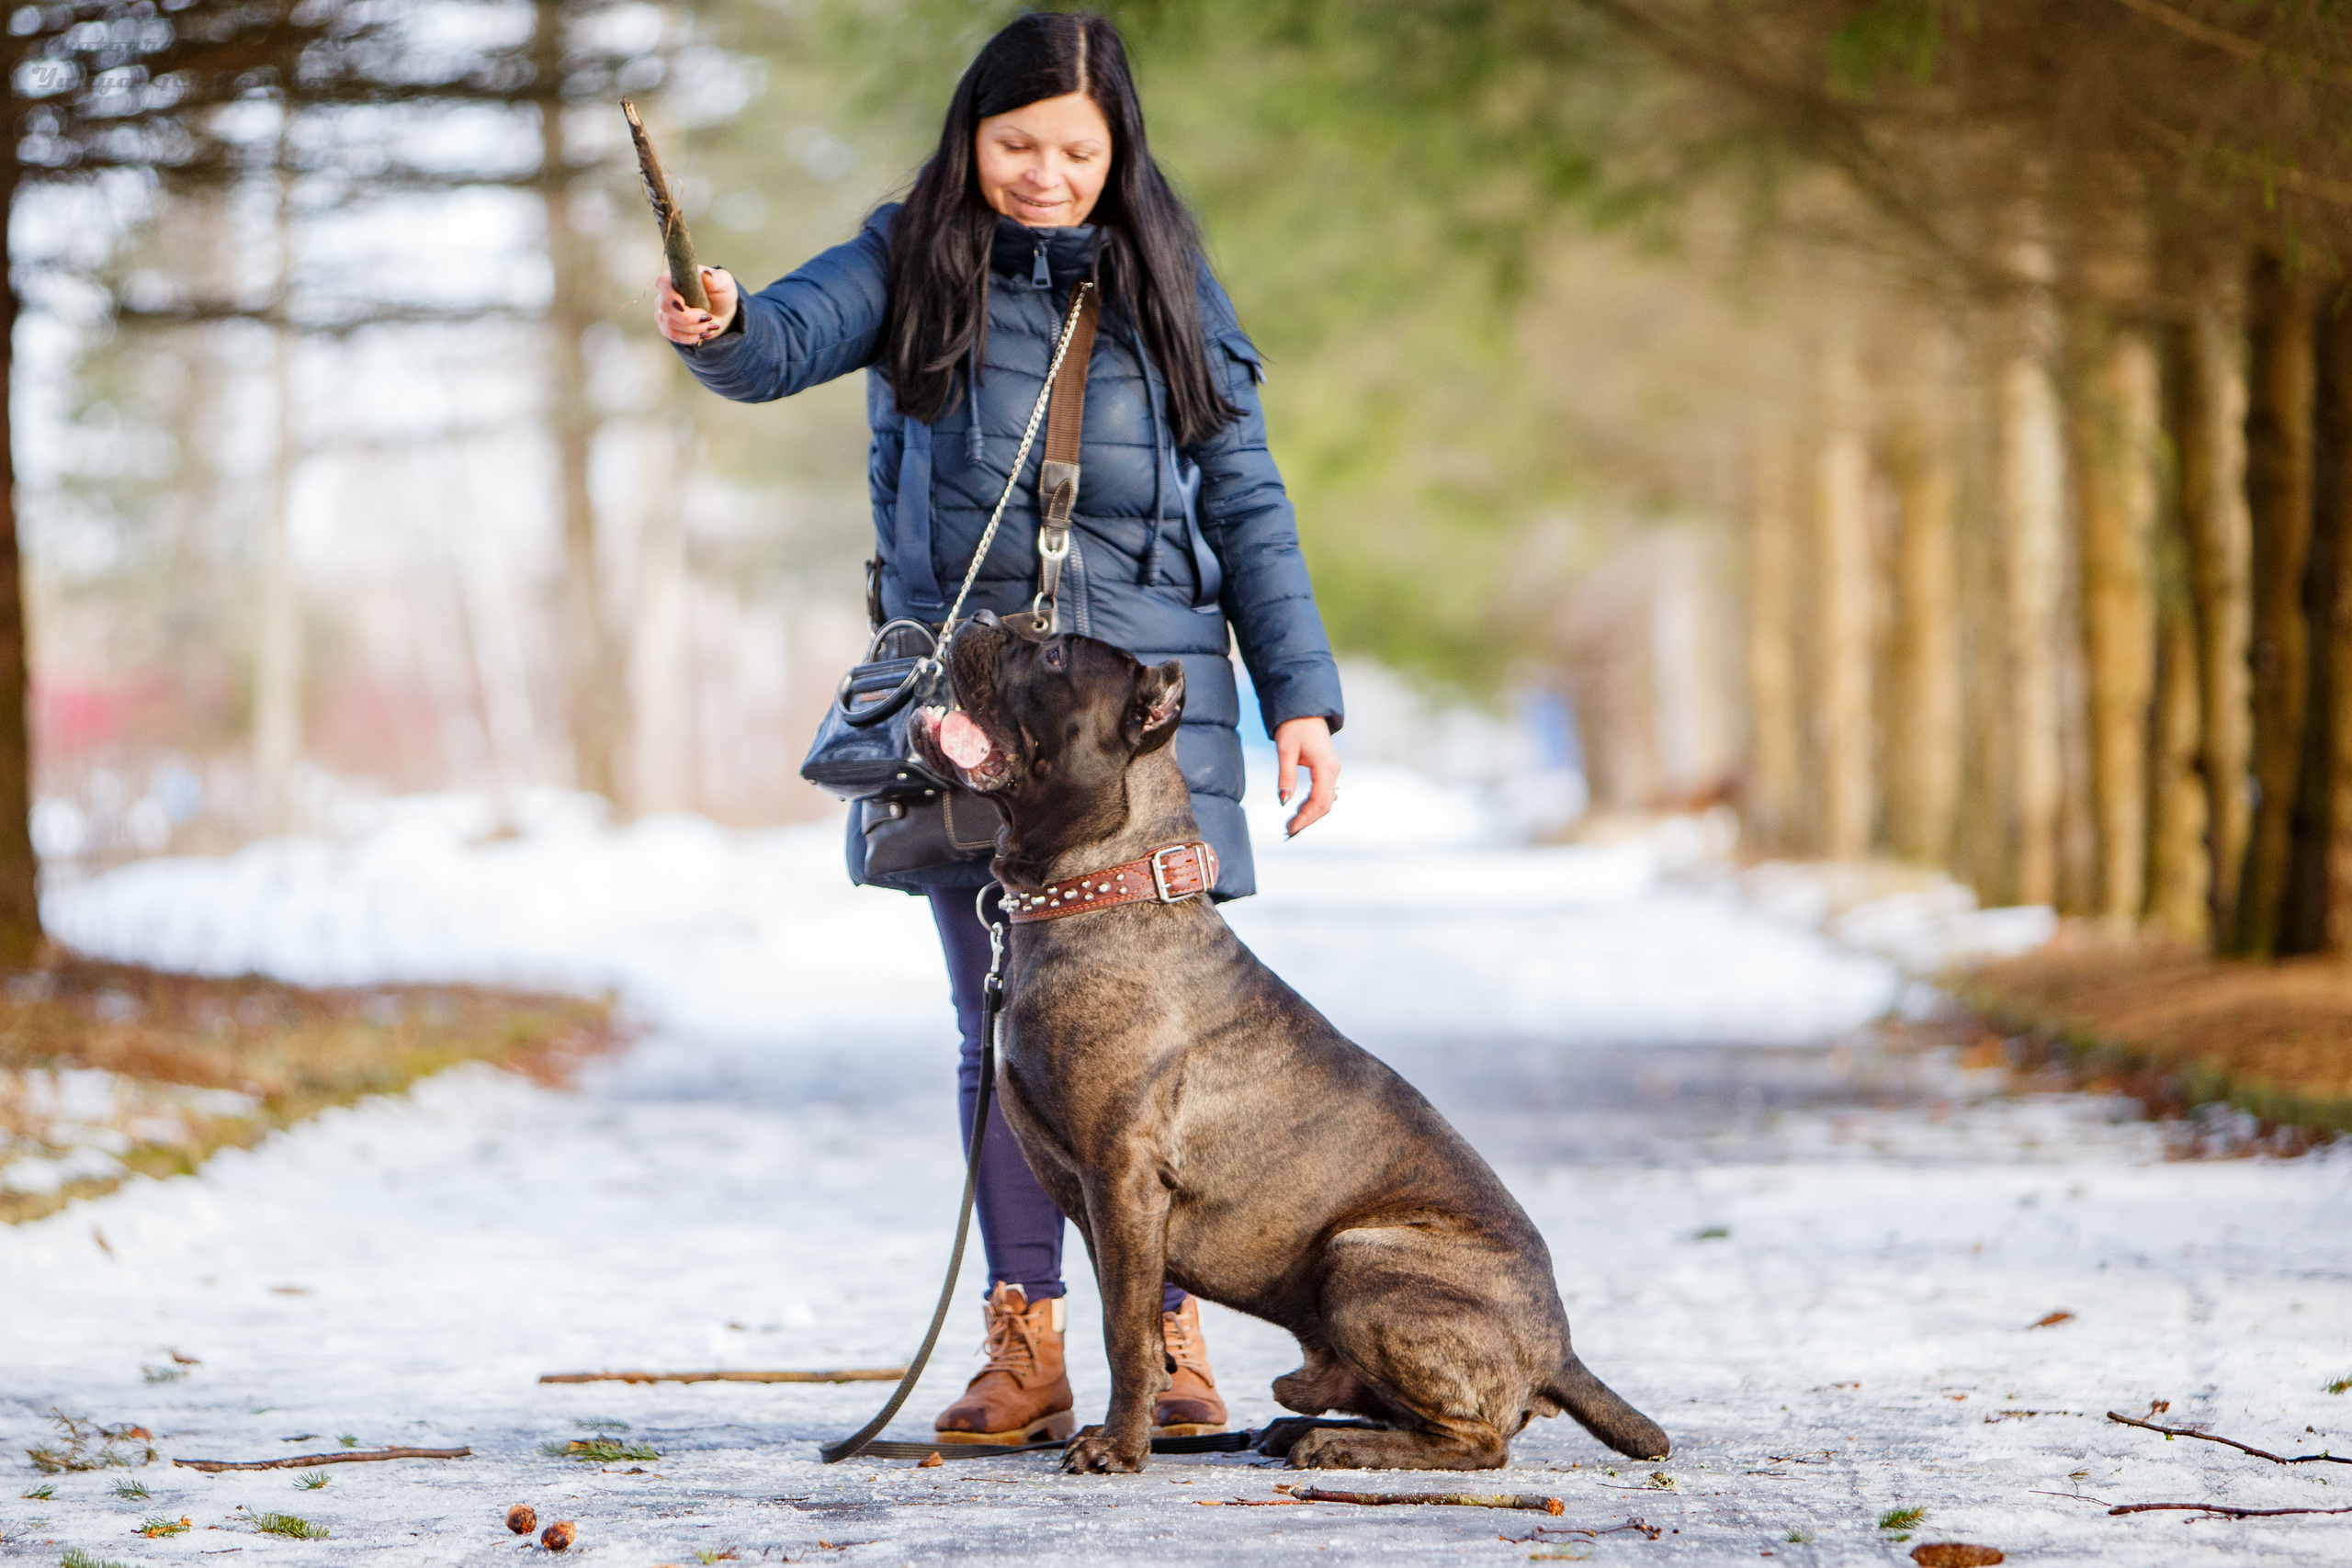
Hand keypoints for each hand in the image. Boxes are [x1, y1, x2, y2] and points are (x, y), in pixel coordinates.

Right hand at [655, 266, 737, 344]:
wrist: (719, 310)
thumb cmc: (719, 292)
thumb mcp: (724, 283)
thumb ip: (717, 279)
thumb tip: (707, 275)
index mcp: (675, 277)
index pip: (662, 283)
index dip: (670, 296)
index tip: (684, 306)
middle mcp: (664, 293)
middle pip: (666, 308)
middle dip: (689, 317)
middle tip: (708, 318)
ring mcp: (663, 311)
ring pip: (670, 324)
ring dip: (693, 329)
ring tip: (709, 326)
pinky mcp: (666, 326)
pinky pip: (672, 335)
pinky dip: (690, 337)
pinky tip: (702, 334)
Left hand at [1274, 716, 1339, 837]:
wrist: (1305, 710)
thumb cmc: (1294, 727)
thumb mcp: (1285, 751)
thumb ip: (1285, 777)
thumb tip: (1283, 802)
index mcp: (1325, 767)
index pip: (1318, 801)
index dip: (1305, 817)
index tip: (1290, 828)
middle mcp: (1333, 771)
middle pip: (1324, 805)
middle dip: (1308, 820)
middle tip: (1288, 831)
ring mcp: (1332, 770)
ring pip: (1325, 801)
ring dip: (1310, 814)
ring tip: (1291, 824)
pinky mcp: (1327, 770)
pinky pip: (1323, 793)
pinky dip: (1312, 805)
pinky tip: (1299, 810)